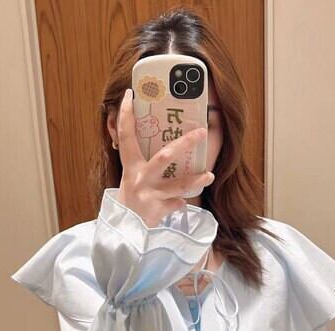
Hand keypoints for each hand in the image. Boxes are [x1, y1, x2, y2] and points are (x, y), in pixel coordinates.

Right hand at [115, 88, 214, 227]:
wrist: (125, 231)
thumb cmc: (133, 200)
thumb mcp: (132, 178)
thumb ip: (144, 163)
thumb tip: (167, 144)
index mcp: (131, 166)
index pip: (126, 135)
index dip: (125, 114)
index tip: (130, 94)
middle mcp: (139, 179)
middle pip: (164, 156)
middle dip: (184, 143)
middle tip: (201, 131)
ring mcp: (148, 195)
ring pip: (177, 186)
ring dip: (195, 180)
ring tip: (209, 175)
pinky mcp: (156, 211)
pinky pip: (176, 204)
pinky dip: (179, 204)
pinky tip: (180, 204)